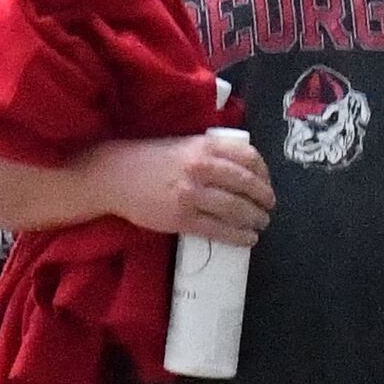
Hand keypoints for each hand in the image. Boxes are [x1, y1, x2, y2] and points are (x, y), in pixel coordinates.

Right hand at [94, 128, 275, 245]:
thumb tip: (241, 166)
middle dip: (264, 199)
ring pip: (236, 209)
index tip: (267, 183)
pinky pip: (218, 230)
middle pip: (247, 185)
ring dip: (255, 219)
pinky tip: (248, 239)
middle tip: (269, 207)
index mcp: (205, 146)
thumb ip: (211, 152)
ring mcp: (192, 194)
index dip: (264, 174)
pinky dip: (238, 236)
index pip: (248, 158)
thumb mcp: (184, 144)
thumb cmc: (149, 158)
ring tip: (261, 224)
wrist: (114, 175)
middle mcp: (202, 168)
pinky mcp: (182, 218)